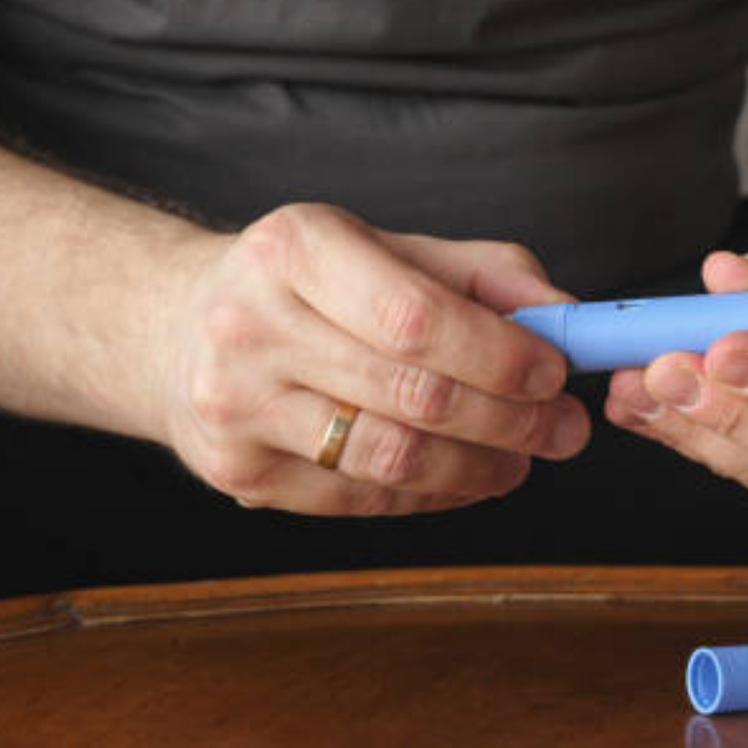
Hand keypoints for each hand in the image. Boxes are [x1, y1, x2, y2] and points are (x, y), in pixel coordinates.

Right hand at [155, 203, 588, 515]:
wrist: (177, 330)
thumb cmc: (310, 285)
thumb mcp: (390, 249)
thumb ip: (487, 276)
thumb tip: (570, 319)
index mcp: (295, 249)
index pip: (415, 316)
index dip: (499, 355)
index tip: (556, 374)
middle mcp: (252, 326)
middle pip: (412, 394)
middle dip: (510, 421)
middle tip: (564, 431)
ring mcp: (237, 407)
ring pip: (390, 459)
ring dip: (478, 468)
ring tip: (522, 460)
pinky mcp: (239, 472)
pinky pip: (361, 499)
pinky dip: (431, 495)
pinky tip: (465, 478)